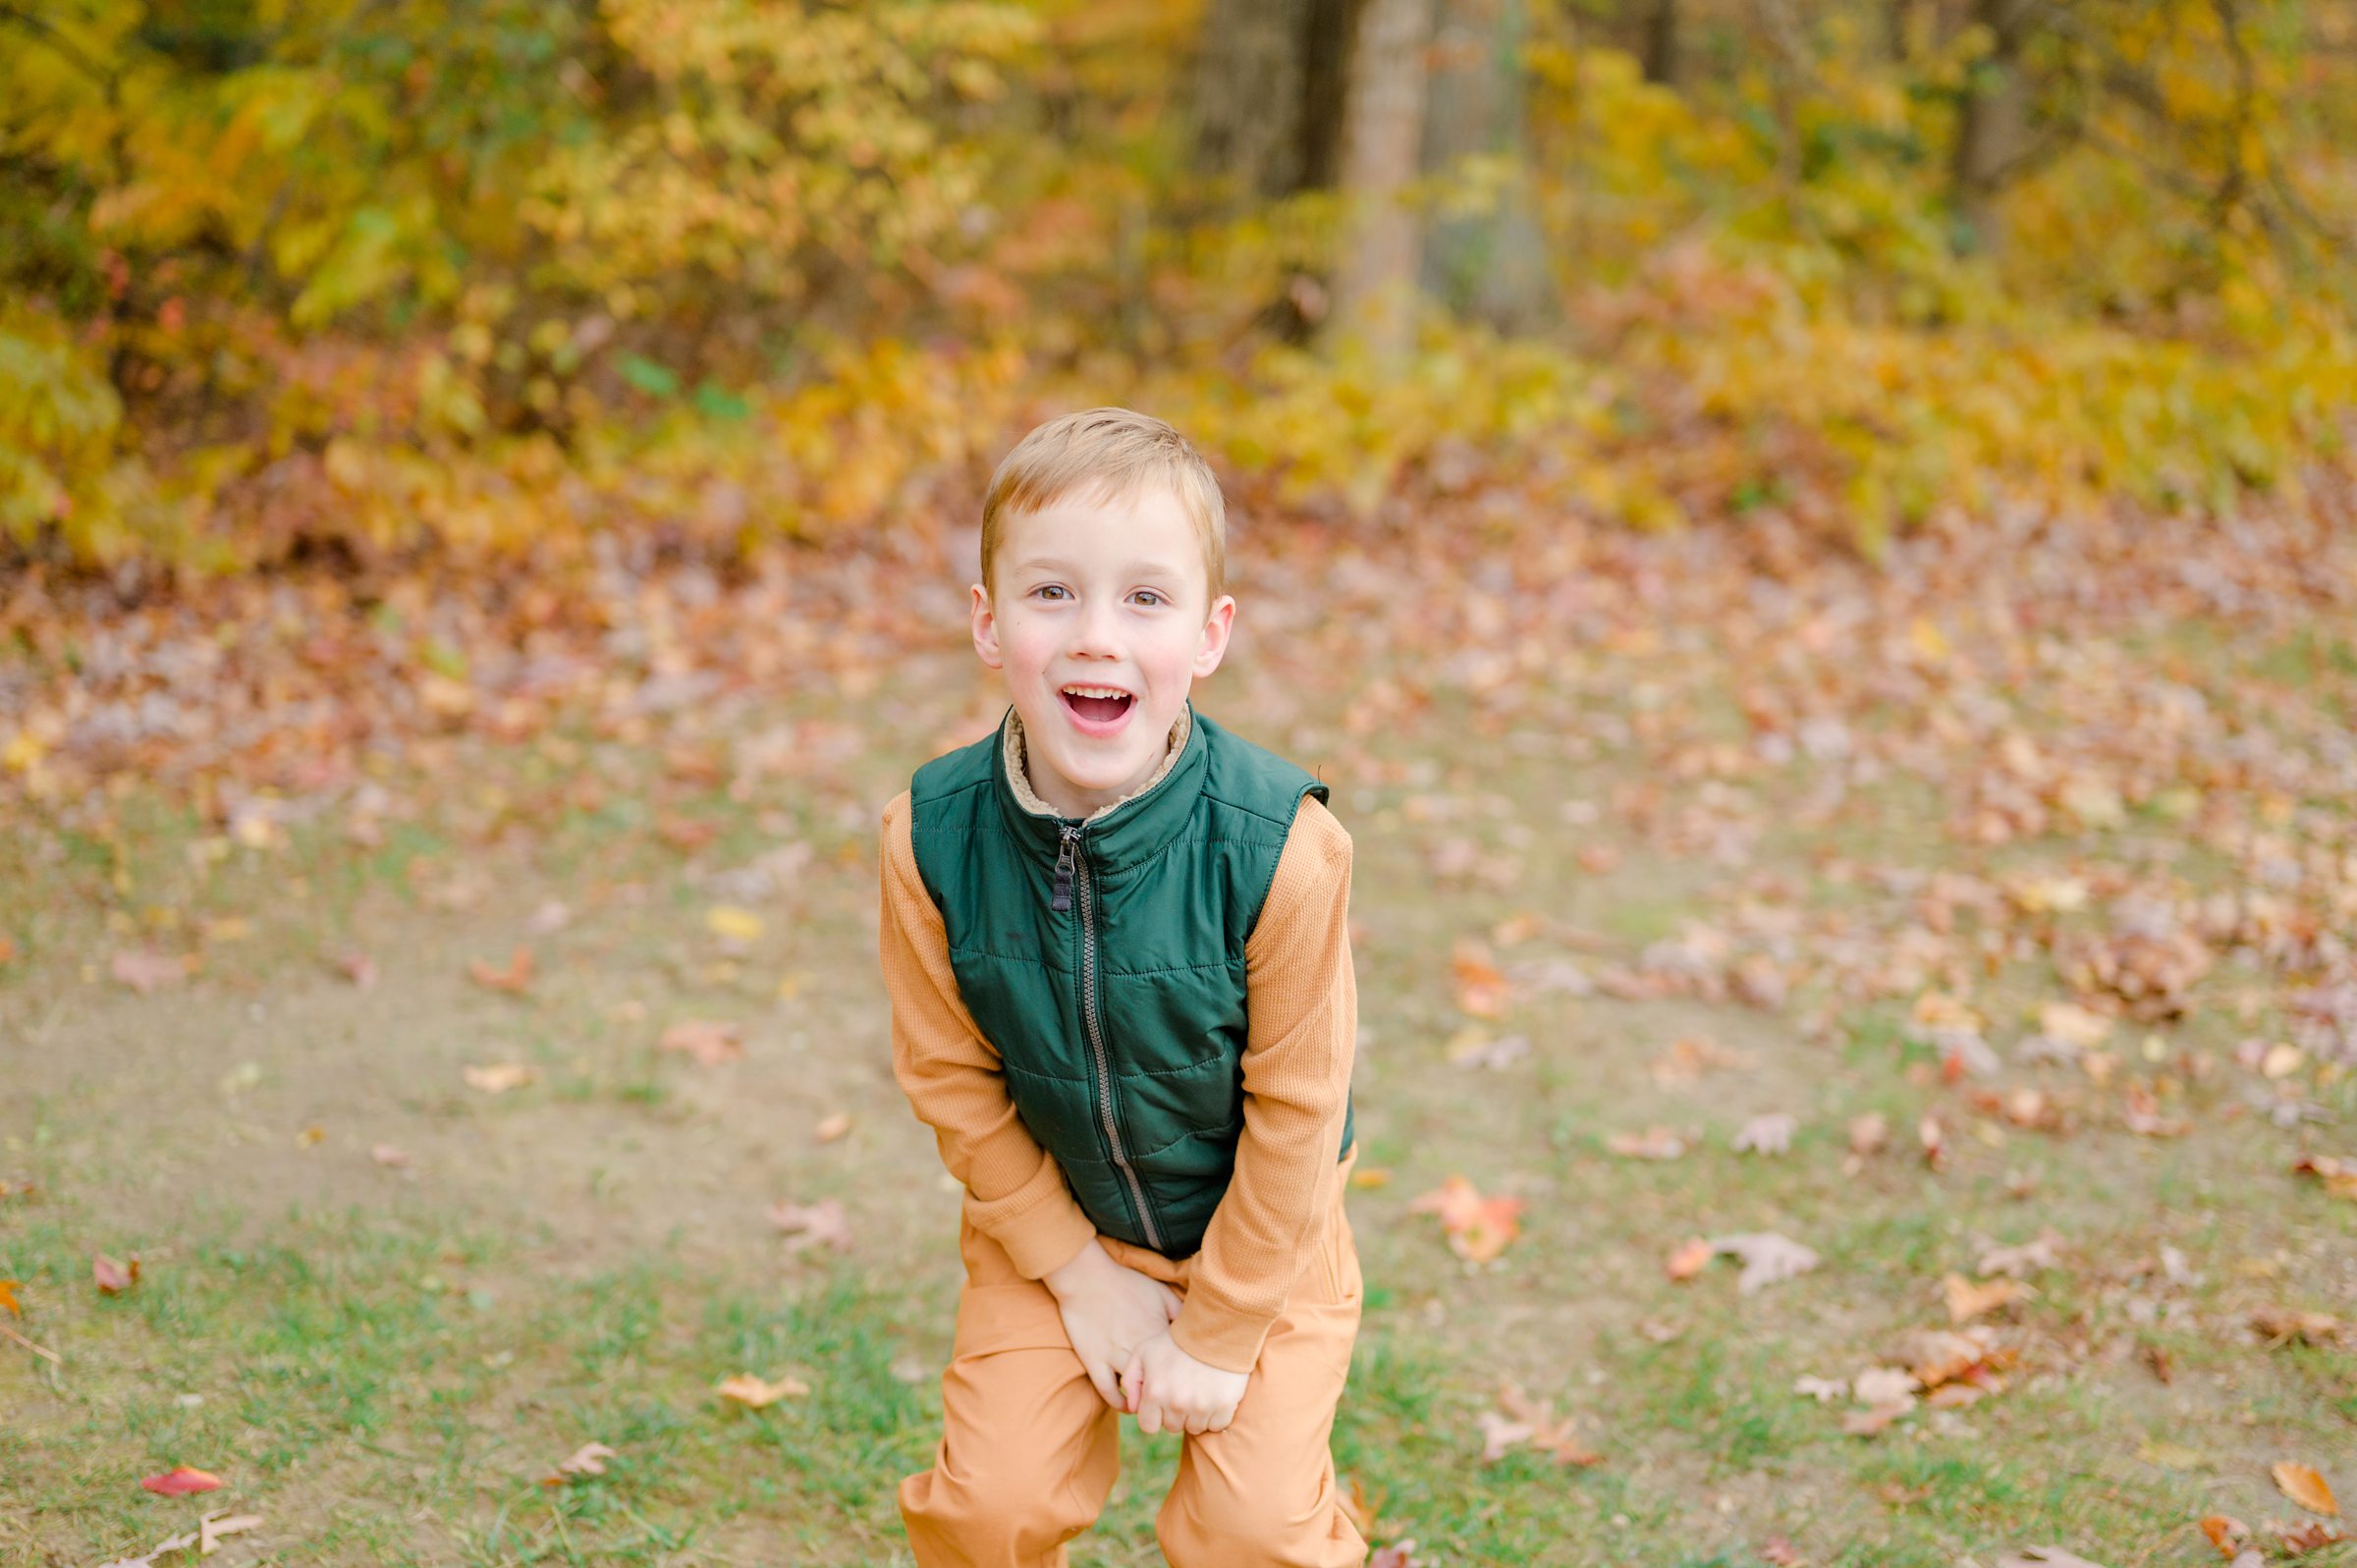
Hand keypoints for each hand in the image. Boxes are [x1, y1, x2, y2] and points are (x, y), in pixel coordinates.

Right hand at [1042, 1240, 1181, 1409]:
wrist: (1086, 1278)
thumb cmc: (1125, 1283)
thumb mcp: (1160, 1292)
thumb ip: (1180, 1311)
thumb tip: (1196, 1327)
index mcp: (1156, 1333)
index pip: (1179, 1364)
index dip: (1187, 1378)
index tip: (1191, 1385)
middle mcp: (1138, 1349)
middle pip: (1159, 1382)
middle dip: (1170, 1396)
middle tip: (1176, 1403)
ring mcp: (1114, 1356)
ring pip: (1135, 1391)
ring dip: (1146, 1403)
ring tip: (1155, 1408)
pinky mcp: (1094, 1361)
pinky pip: (1108, 1391)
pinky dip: (1118, 1403)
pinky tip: (1128, 1407)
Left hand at [1122, 1329, 1249, 1435]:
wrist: (1215, 1327)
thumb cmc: (1176, 1340)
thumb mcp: (1144, 1351)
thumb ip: (1131, 1380)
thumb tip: (1132, 1408)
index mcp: (1155, 1392)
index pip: (1148, 1426)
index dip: (1154, 1415)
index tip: (1162, 1402)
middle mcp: (1177, 1404)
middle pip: (1173, 1427)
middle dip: (1175, 1413)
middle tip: (1183, 1389)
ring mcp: (1202, 1407)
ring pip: (1195, 1428)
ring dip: (1196, 1415)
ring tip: (1199, 1389)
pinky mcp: (1224, 1406)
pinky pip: (1217, 1425)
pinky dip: (1216, 1414)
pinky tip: (1214, 1393)